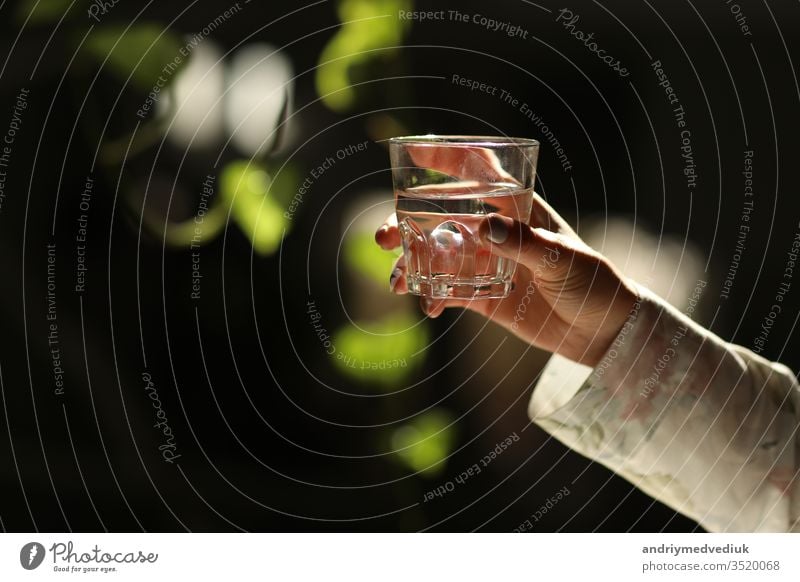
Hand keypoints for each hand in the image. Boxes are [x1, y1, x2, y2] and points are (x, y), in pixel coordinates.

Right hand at [376, 145, 636, 367]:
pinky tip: (429, 307)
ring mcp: (486, 264)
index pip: (479, 171)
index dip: (446, 157)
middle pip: (441, 218)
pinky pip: (449, 292)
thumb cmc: (593, 282)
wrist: (602, 331)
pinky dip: (433, 297)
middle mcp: (494, 232)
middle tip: (382, 237)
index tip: (414, 151)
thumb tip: (483, 229)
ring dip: (411, 265)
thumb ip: (524, 244)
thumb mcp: (563, 260)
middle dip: (407, 224)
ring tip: (395, 282)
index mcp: (517, 209)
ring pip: (436, 257)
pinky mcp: (484, 296)